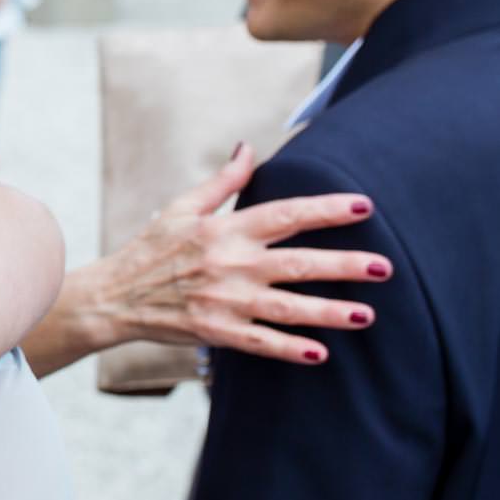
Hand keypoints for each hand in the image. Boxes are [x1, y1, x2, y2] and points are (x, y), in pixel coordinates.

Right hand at [80, 143, 391, 364]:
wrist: (114, 296)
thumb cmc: (150, 248)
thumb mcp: (182, 207)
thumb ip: (223, 180)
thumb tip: (250, 146)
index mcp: (224, 229)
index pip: (285, 215)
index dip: (326, 210)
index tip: (364, 207)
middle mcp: (229, 264)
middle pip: (298, 264)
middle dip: (344, 265)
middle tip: (385, 267)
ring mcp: (224, 301)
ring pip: (288, 308)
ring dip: (330, 312)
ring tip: (368, 315)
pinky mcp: (216, 332)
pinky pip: (261, 342)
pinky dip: (290, 349)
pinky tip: (321, 353)